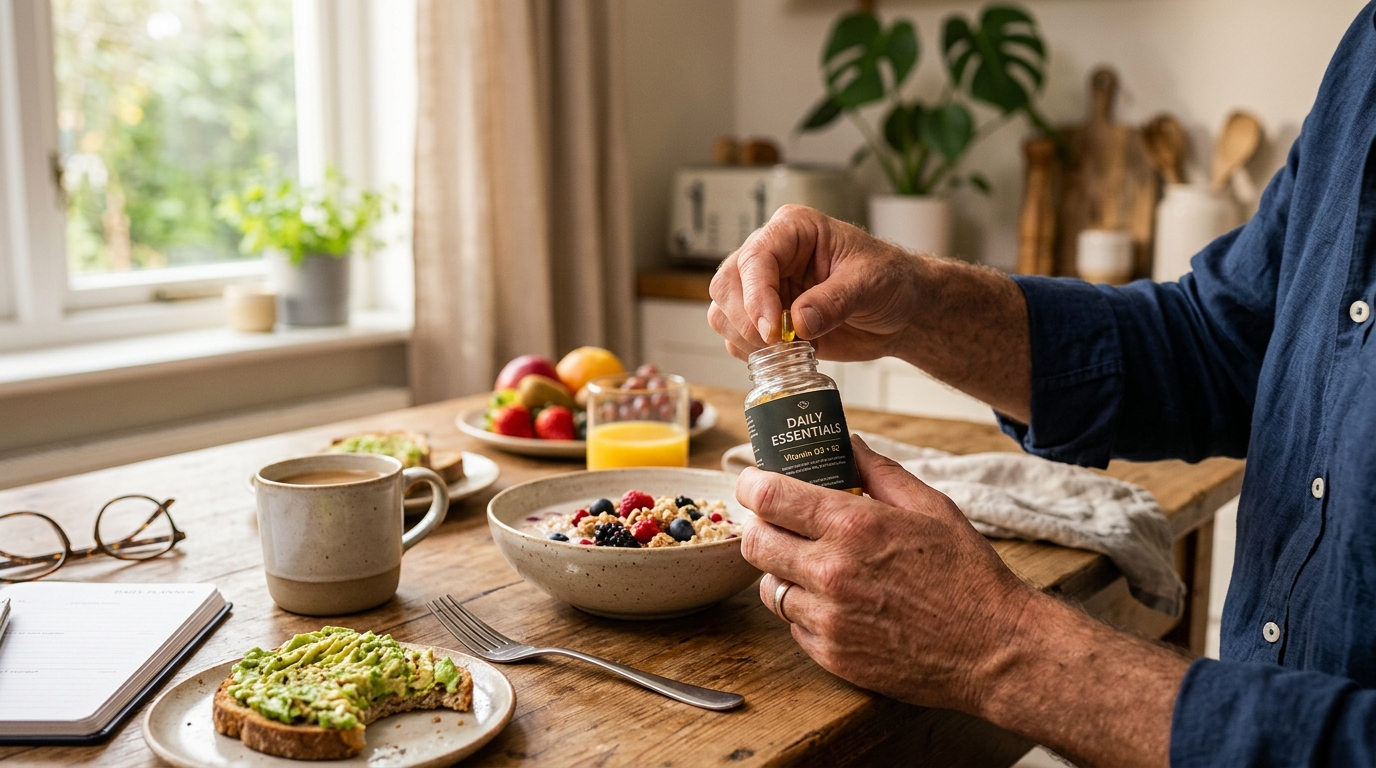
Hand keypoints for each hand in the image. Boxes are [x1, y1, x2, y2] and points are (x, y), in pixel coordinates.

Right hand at [708, 205, 924, 361]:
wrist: (901, 311)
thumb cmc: (891, 281)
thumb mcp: (871, 283)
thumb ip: (835, 301)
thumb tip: (798, 323)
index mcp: (794, 230)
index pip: (755, 258)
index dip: (757, 296)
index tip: (773, 330)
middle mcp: (771, 255)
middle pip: (727, 285)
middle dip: (747, 321)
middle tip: (780, 345)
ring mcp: (764, 288)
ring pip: (723, 313)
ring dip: (747, 340)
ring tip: (790, 350)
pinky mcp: (765, 318)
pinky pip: (736, 337)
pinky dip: (753, 354)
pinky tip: (789, 355)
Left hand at [736, 435, 1033, 711]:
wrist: (994, 651)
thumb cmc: (968, 576)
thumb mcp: (931, 508)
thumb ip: (880, 472)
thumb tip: (847, 443)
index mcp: (854, 527)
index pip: (769, 497)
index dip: (752, 484)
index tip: (753, 481)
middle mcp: (831, 572)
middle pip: (754, 543)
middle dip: (759, 526)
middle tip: (778, 522)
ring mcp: (827, 619)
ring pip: (768, 586)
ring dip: (781, 570)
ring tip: (813, 564)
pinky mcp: (830, 655)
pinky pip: (792, 624)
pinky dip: (804, 610)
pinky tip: (836, 601)